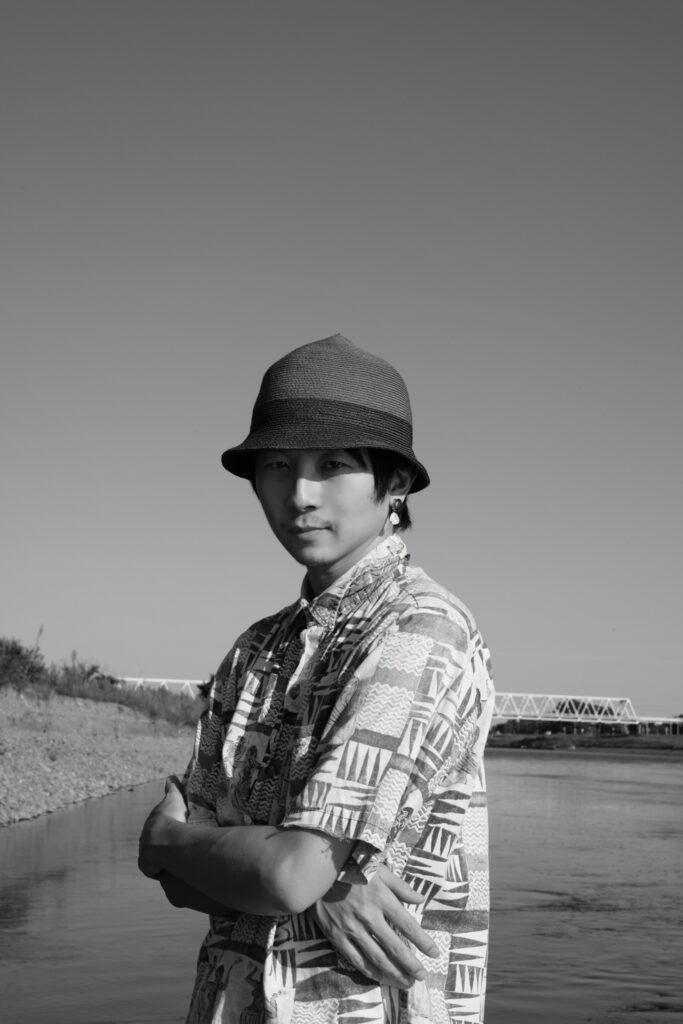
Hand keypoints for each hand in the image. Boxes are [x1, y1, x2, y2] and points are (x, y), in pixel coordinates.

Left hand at [138, 776, 187, 878]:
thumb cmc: (171, 818)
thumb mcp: (174, 799)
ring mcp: (145, 855)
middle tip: (179, 847)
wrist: (164, 840)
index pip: (157, 828)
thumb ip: (173, 789)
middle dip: (164, 845)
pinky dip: (164, 870)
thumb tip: (170, 777)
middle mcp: (144, 840)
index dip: (165, 830)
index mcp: (151, 825)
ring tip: (178, 860)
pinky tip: (175, 870)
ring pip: (154, 858)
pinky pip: (156, 870)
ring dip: (163, 859)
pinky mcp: (148, 868)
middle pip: (154, 844)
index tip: (175, 831)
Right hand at [313, 864, 438, 987]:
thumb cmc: (352, 868)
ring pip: (376, 958)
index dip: (423, 942)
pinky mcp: (336, 936)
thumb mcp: (379, 870)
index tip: (434, 953)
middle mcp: (369, 916)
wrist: (318, 872)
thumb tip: (421, 898)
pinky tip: (379, 977)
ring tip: (405, 982)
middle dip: (411, 965)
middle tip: (421, 976)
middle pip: (395, 947)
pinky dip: (369, 971)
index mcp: (382, 898)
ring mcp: (352, 928)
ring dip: (393, 973)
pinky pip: (355, 959)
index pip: (408, 925)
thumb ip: (401, 886)